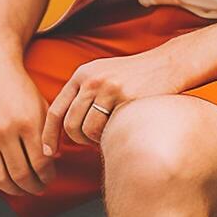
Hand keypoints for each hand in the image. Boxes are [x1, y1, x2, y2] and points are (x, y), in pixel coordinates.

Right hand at [0, 47, 56, 196]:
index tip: (49, 178)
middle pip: (21, 175)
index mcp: (27, 122)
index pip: (41, 163)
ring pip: (0, 178)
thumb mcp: (42, 107)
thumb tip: (52, 162)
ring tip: (22, 189)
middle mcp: (4, 131)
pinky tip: (0, 184)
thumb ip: (49, 134)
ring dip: (14, 190)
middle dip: (34, 187)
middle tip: (38, 188)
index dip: (48, 177)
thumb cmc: (21, 88)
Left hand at [42, 47, 188, 156]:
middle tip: (92, 141)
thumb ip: (82, 95)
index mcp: (81, 75)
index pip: (56, 110)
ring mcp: (107, 88)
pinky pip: (108, 129)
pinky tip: (121, 127)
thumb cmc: (134, 77)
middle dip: (78, 140)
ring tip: (109, 132)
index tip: (48, 152)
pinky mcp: (125, 98)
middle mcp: (90, 80)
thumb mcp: (102, 76)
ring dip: (96, 140)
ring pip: (87, 130)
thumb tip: (63, 127)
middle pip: (70, 124)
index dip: (49, 134)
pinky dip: (111, 135)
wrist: (167, 64)